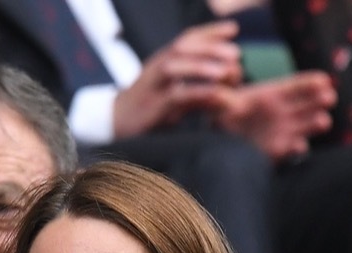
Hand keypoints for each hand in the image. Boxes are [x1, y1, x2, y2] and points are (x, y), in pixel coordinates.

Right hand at [113, 21, 244, 138]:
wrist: (114, 125)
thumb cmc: (149, 110)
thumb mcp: (175, 97)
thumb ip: (198, 91)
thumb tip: (227, 88)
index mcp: (162, 62)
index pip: (186, 40)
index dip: (209, 32)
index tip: (233, 29)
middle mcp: (156, 69)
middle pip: (182, 48)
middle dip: (210, 46)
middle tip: (236, 53)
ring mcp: (153, 87)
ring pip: (175, 67)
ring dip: (203, 66)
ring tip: (227, 71)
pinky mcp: (153, 107)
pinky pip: (176, 96)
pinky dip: (198, 93)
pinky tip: (216, 95)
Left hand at [216, 71, 336, 160]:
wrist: (219, 141)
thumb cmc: (219, 115)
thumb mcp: (219, 99)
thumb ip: (224, 93)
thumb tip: (224, 80)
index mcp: (271, 95)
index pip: (295, 87)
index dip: (309, 83)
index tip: (323, 79)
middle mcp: (282, 112)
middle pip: (306, 105)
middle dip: (319, 101)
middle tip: (330, 98)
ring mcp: (283, 131)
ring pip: (305, 126)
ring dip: (315, 123)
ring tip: (324, 121)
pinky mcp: (279, 150)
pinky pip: (291, 149)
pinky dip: (295, 148)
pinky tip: (299, 145)